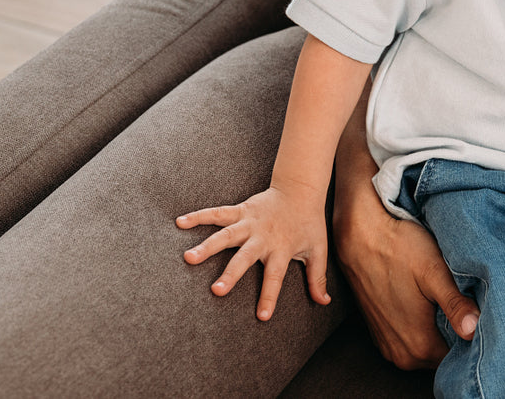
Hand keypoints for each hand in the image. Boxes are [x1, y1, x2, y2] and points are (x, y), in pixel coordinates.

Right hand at [176, 186, 329, 320]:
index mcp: (281, 249)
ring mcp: (249, 223)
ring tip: (188, 258)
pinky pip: (217, 213)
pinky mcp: (241, 210)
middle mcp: (263, 237)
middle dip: (231, 274)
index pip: (275, 277)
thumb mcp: (318, 250)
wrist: (301, 189)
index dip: (269, 296)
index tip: (262, 316)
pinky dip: (199, 216)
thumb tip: (324, 302)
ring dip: (207, 246)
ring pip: (226, 235)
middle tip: (216, 290)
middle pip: (245, 257)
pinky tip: (180, 222)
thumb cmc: (309, 223)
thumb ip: (317, 277)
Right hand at [331, 190, 480, 369]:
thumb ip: (455, 305)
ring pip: (427, 350)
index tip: (479, 312)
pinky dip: (422, 329)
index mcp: (419, 345)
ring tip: (447, 302)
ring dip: (439, 331)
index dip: (474, 336)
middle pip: (444, 356)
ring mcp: (389, 346)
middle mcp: (402, 355)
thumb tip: (474, 329)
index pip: (460, 357)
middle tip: (467, 303)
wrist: (360, 237)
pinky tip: (427, 304)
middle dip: (457, 334)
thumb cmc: (399, 249)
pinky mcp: (381, 335)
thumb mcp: (434, 272)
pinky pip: (411, 342)